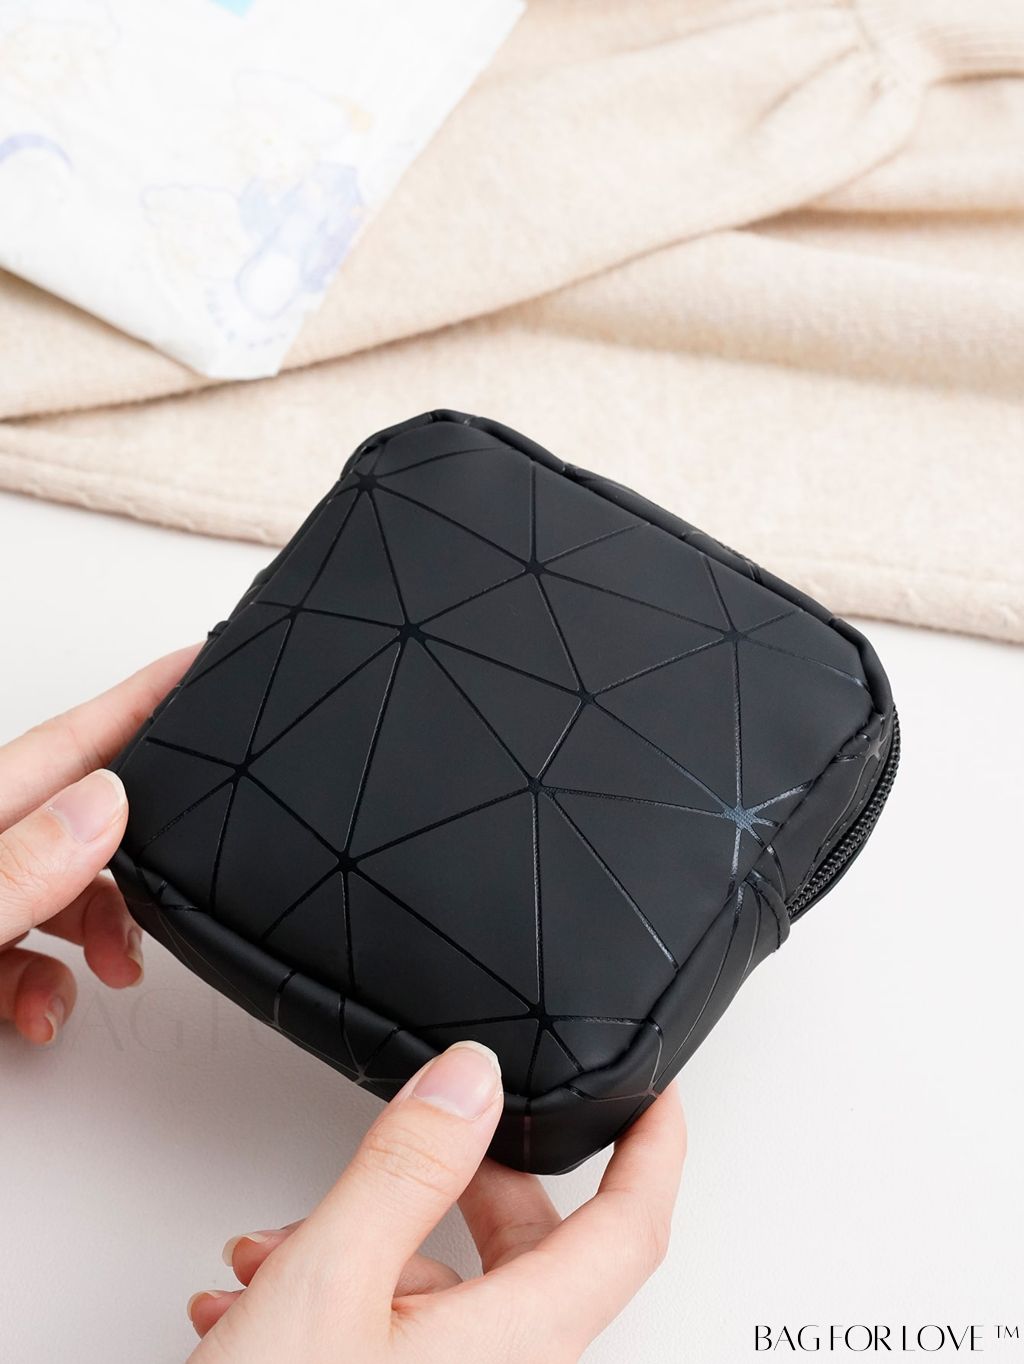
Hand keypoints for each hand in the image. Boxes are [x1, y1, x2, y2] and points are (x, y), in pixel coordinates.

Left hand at [0, 645, 197, 1042]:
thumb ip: (14, 869)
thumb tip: (103, 807)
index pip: (70, 740)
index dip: (141, 700)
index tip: (199, 665)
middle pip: (76, 819)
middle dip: (138, 856)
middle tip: (178, 885)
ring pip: (55, 894)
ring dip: (99, 932)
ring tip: (113, 969)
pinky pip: (18, 956)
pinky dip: (44, 986)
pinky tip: (40, 1012)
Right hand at [188, 1041, 685, 1362]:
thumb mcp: (331, 1286)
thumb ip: (407, 1172)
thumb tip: (471, 1082)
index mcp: (519, 1343)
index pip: (630, 1232)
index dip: (656, 1151)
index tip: (658, 1094)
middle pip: (529, 1249)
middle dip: (467, 1181)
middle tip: (433, 1135)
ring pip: (445, 1290)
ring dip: (366, 1243)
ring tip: (273, 1247)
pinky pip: (400, 1336)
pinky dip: (341, 1296)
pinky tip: (256, 1299)